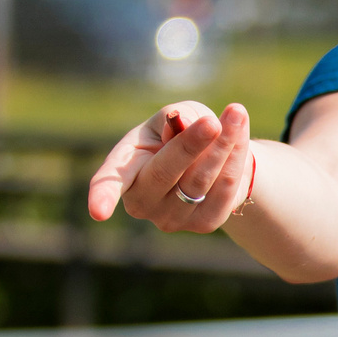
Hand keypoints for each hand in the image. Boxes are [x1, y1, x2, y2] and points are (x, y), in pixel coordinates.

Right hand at [87, 101, 254, 232]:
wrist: (217, 158)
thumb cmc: (183, 132)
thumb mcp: (173, 116)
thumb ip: (174, 117)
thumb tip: (179, 122)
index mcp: (124, 168)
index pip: (109, 182)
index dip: (102, 196)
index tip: (98, 213)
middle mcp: (142, 201)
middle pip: (165, 173)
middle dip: (190, 145)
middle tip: (212, 122)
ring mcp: (172, 218)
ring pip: (200, 179)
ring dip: (223, 144)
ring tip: (236, 113)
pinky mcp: (203, 223)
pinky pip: (224, 187)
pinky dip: (235, 156)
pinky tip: (239, 131)